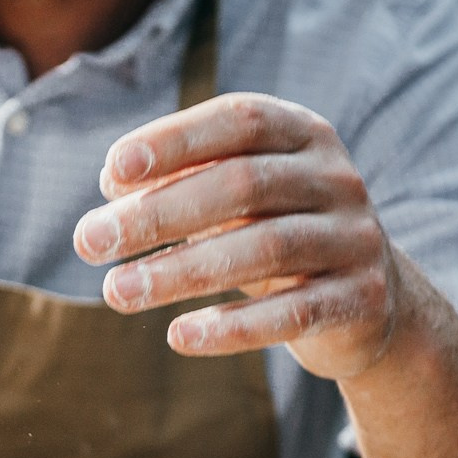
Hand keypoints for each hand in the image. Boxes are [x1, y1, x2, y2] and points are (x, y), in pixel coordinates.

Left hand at [73, 93, 406, 377]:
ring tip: (116, 291)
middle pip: (243, 185)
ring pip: (265, 248)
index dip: (176, 141)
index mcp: (303, 134)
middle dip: (158, 214)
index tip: (114, 170)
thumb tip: (111, 184)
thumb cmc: (275, 232)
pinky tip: (179, 336)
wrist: (368, 299)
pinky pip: (292, 313)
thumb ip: (179, 181)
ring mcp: (354, 238)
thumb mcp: (233, 199)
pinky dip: (232, 328)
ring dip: (181, 272)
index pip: (238, 121)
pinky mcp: (360, 300)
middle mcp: (337, 178)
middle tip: (89, 243)